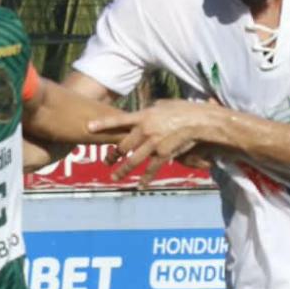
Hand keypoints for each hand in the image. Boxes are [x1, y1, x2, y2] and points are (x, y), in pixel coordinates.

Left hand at [88, 101, 219, 184]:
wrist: (200, 121)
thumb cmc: (185, 109)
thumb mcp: (165, 104)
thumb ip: (153, 108)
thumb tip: (149, 107)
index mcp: (144, 116)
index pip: (119, 120)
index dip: (102, 124)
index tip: (88, 127)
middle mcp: (145, 130)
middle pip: (123, 145)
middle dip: (113, 154)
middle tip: (106, 161)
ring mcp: (153, 143)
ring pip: (133, 160)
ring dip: (123, 170)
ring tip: (114, 177)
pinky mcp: (163, 154)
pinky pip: (151, 169)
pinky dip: (146, 178)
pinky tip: (140, 185)